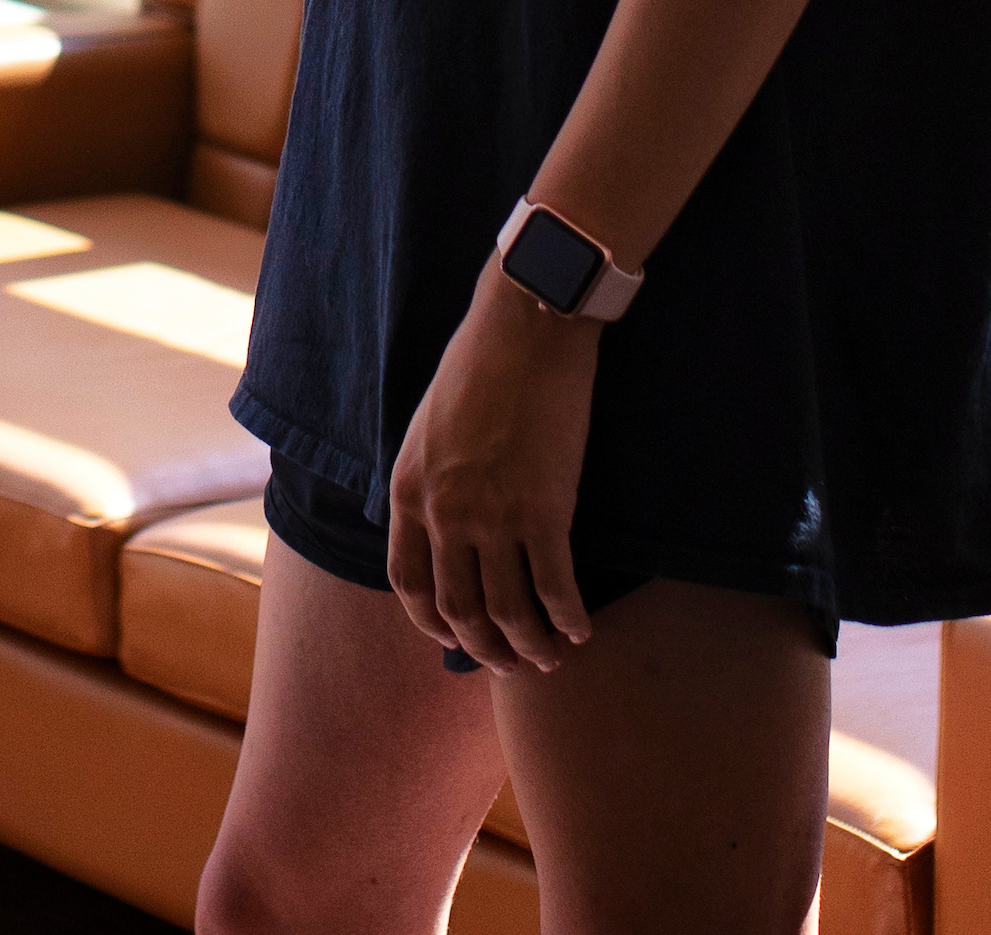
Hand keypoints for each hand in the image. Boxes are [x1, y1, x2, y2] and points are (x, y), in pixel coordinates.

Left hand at [385, 273, 598, 674]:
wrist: (525, 329)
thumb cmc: (480, 367)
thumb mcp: (427, 428)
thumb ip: (427, 483)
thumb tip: (437, 527)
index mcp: (409, 490)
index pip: (408, 582)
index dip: (431, 622)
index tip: (454, 638)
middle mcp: (444, 513)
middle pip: (459, 609)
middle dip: (485, 647)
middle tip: (510, 662)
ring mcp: (492, 515)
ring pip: (508, 611)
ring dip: (530, 644)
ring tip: (550, 655)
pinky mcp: (544, 510)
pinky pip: (554, 587)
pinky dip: (568, 617)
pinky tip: (581, 627)